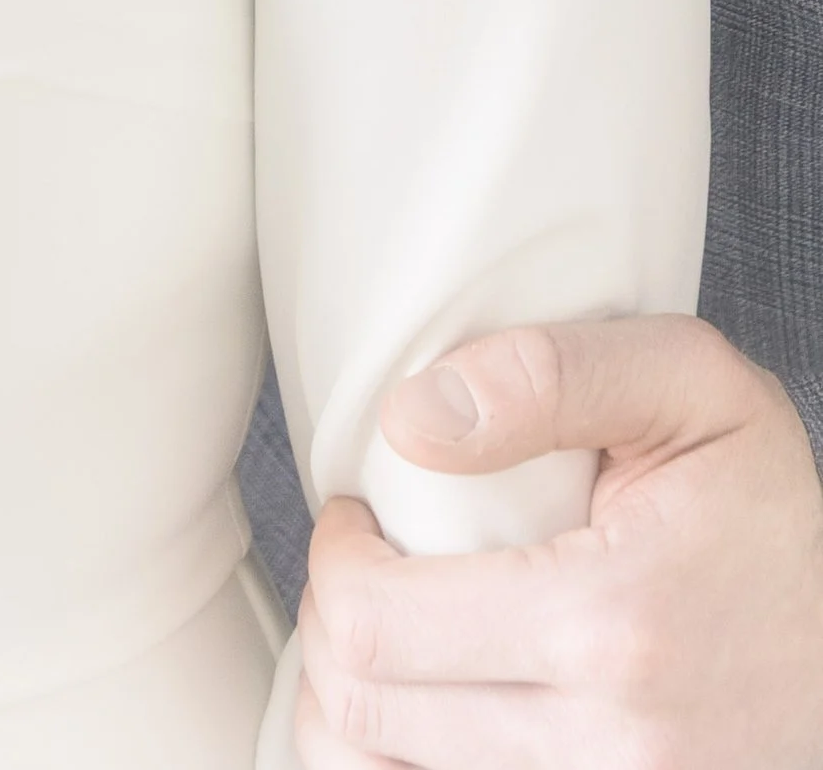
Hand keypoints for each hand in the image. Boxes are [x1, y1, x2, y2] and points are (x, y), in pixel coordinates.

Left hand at [294, 315, 822, 766]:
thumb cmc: (771, 514)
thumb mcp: (693, 388)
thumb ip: (549, 374)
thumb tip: (412, 417)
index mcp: (609, 628)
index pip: (373, 621)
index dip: (334, 554)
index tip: (359, 514)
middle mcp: (608, 749)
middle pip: (363, 710)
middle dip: (335, 620)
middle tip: (368, 564)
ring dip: (354, 703)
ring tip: (391, 635)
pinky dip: (402, 759)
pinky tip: (425, 703)